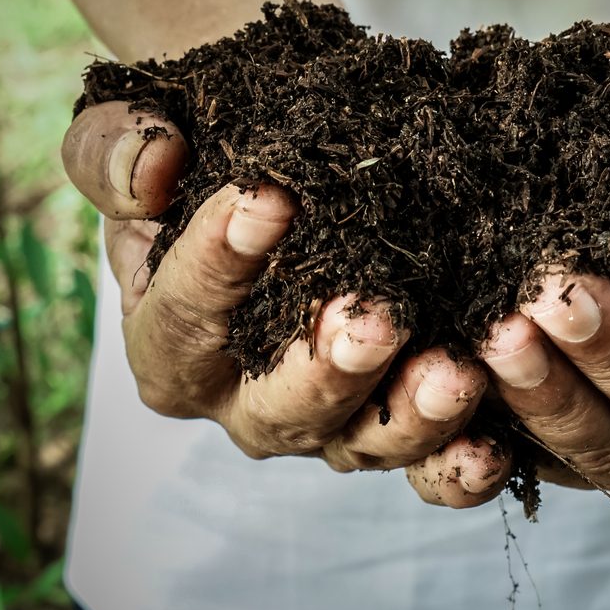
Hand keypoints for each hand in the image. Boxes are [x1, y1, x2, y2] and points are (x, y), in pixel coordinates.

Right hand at [64, 101, 507, 506]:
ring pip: (362, 443)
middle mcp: (244, 399)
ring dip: (411, 417)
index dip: (218, 263)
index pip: (185, 315)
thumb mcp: (136, 143)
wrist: (285, 178)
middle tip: (374, 318)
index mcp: (171, 344)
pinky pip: (424, 465)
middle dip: (328, 368)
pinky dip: (458, 466)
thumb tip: (151, 163)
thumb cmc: (207, 163)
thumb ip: (114, 151)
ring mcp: (326, 422)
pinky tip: (495, 444)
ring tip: (454, 373)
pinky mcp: (392, 424)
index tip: (268, 199)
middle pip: (279, 407)